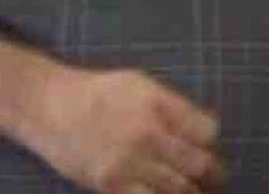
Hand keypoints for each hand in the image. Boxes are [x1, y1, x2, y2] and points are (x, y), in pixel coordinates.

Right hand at [31, 67, 225, 192]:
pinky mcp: (109, 185)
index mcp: (160, 106)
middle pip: (198, 164)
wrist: (51, 108)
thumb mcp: (144, 85)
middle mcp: (147, 135)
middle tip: (217, 177)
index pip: (207, 132)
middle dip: (214, 173)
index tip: (209, 145)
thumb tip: (206, 130)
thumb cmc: (101, 93)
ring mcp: (128, 163)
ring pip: (178, 189)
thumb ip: (176, 107)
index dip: (212, 141)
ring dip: (192, 191)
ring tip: (198, 190)